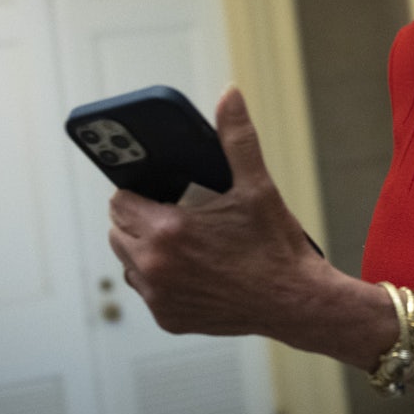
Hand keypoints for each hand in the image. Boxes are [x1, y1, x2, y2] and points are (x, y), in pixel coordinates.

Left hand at [108, 86, 321, 335]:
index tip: (157, 193)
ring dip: (145, 250)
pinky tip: (191, 268)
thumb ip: (236, 137)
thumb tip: (229, 95)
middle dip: (138, 220)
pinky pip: (148, 291)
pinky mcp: (169, 319)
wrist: (296, 302)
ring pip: (128, 264)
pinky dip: (161, 279)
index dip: (137, 193)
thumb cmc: (276, 246)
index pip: (118, 203)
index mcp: (168, 231)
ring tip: (182, 240)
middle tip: (173, 213)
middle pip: (117, 233)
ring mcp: (160, 298)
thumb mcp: (257, 186)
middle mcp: (155, 268)